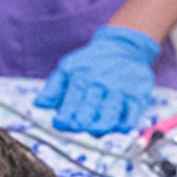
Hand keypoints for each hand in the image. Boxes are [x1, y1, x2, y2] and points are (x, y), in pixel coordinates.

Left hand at [35, 25, 159, 133]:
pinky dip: (127, 121)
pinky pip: (133, 112)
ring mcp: (120, 90)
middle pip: (91, 105)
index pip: (72, 98)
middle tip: (78, 126)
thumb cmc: (91, 63)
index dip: (65, 113)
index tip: (60, 123)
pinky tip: (121, 128)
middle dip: (83, 118)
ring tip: (97, 130)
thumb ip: (53, 88)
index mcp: (81, 77)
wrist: (124, 46)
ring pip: (111, 110)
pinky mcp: (137, 96)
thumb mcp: (68, 68)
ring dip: (104, 122)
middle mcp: (101, 83)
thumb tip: (39, 104)